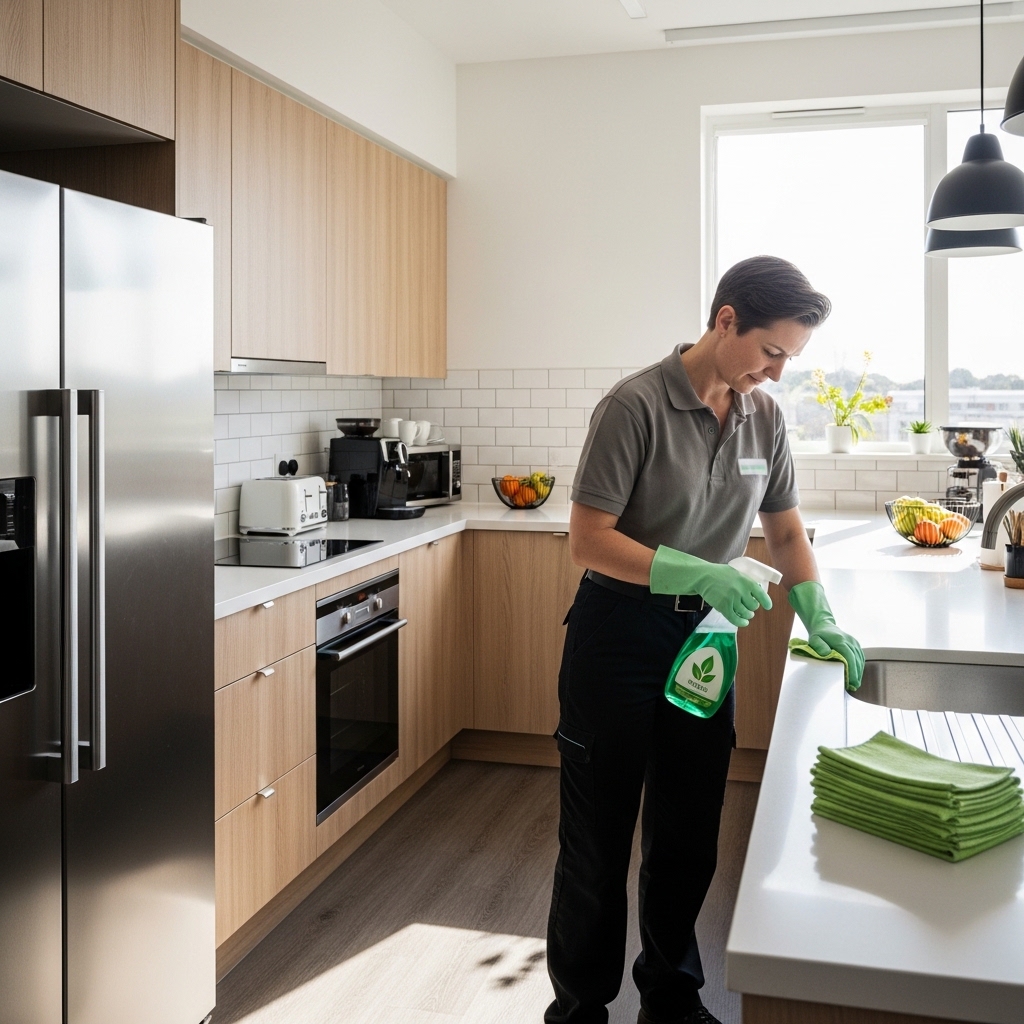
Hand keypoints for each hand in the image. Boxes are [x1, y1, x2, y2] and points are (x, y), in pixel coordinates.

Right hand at [650, 546, 771, 627]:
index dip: (766, 602)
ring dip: (747, 615)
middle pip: (753, 606)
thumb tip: (758, 591)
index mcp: (746, 581)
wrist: (703, 577)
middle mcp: (741, 590)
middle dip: (752, 608)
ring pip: (745, 613)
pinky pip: (735, 619)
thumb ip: (746, 582)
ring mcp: (732, 599)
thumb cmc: (719, 574)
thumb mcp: (736, 573)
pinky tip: (743, 623)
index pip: (761, 594)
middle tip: (749, 607)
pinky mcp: (723, 607)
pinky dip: (741, 623)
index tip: (768, 607)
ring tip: (746, 614)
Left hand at [789, 582, 863, 690]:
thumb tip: (827, 653)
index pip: (849, 657)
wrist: (824, 625)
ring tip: (855, 683)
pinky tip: (857, 674)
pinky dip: (859, 666)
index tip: (852, 681)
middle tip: (854, 686)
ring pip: (860, 659)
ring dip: (859, 671)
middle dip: (856, 674)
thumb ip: (819, 646)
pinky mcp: (856, 644)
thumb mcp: (814, 640)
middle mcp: (850, 641)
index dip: (852, 671)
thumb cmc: (818, 635)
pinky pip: (860, 656)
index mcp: (840, 641)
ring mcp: (854, 642)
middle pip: (857, 660)